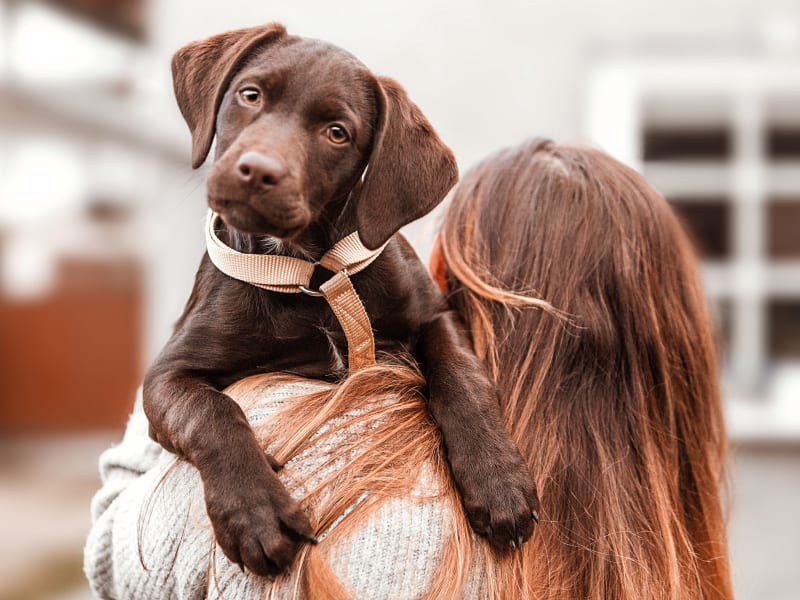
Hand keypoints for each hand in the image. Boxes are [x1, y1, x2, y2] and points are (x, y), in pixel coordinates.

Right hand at [203, 459, 315, 575]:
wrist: (223, 453)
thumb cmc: (251, 460)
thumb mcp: (276, 475)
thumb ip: (283, 493)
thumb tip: (293, 499)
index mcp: (278, 497)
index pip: (299, 524)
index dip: (306, 536)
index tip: (309, 541)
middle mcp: (260, 513)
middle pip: (277, 549)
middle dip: (283, 560)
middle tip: (285, 562)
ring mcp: (239, 522)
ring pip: (255, 559)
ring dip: (263, 566)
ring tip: (267, 566)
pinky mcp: (222, 525)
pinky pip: (233, 554)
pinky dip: (241, 559)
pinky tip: (246, 557)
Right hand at [450, 436, 539, 551]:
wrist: (473, 426)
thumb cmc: (492, 443)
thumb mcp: (515, 464)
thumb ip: (523, 487)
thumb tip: (534, 513)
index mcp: (524, 481)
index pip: (532, 512)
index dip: (528, 526)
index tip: (525, 532)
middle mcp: (511, 490)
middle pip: (519, 522)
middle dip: (518, 536)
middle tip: (514, 543)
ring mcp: (492, 492)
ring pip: (502, 526)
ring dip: (502, 537)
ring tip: (500, 541)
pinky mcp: (473, 493)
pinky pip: (480, 519)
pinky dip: (482, 527)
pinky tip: (483, 528)